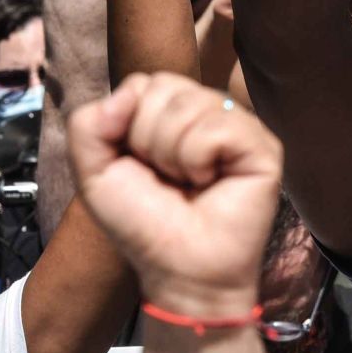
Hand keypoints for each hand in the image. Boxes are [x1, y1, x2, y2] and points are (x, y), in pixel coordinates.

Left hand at [69, 73, 281, 315]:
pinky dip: (198, 160)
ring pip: (189, 104)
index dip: (128, 125)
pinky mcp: (263, 145)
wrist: (180, 270)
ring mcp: (239, 126)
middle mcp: (209, 112)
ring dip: (172, 154)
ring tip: (187, 182)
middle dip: (148, 139)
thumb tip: (126, 94)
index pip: (144, 82)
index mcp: (173, 112)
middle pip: (164, 86)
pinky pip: (216, 127)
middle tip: (166, 177)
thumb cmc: (144, 224)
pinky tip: (209, 182)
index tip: (140, 164)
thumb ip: (88, 125)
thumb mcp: (95, 172)